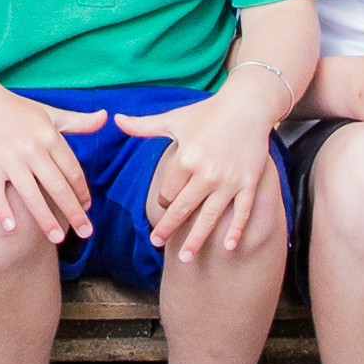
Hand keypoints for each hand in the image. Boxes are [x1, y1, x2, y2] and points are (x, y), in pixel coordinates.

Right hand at [0, 99, 97, 244]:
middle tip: (86, 233)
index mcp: (49, 136)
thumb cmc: (17, 110)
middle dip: (73, 212)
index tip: (88, 209)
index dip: (82, 191)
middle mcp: (31, 148)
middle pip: (57, 186)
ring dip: (45, 219)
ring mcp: (9, 157)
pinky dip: (3, 210)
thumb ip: (79, 121)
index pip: (72, 170)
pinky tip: (12, 229)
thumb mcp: (50, 114)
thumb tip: (105, 118)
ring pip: (30, 194)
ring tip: (57, 239)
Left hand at [115, 93, 282, 261]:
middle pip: (182, 209)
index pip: (167, 191)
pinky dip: (235, 231)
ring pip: (209, 217)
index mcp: (186, 158)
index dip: (163, 200)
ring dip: (196, 240)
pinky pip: (241, 212)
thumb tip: (114, 119)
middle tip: (156, 243)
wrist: (248, 106)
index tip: (164, 202)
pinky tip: (228, 247)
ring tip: (185, 257)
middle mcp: (207, 173)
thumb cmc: (208, 112)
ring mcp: (229, 181)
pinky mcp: (249, 183)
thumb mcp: (174, 118)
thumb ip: (144, 125)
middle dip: (168, 229)